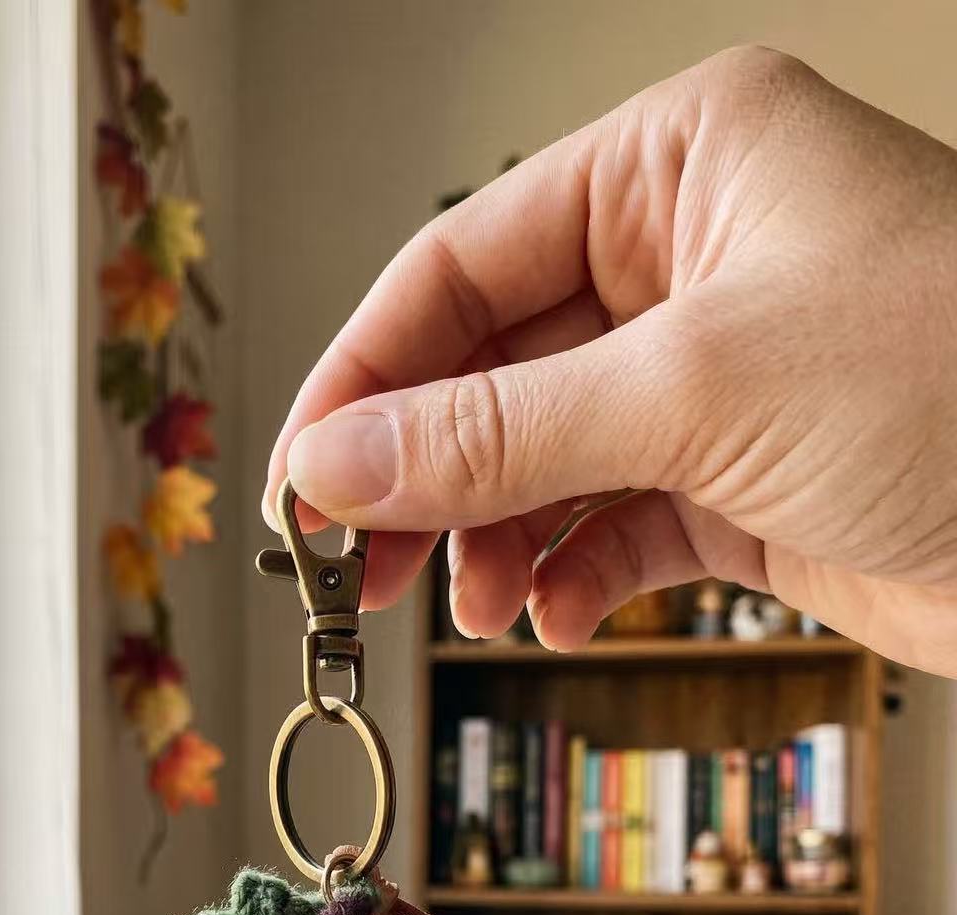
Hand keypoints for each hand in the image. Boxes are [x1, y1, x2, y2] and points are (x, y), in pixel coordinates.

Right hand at [265, 47, 956, 675]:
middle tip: (356, 565)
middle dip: (422, 473)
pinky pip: (612, 523)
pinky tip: (556, 618)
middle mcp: (690, 259)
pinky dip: (572, 576)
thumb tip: (336, 462)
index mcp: (680, 166)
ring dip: (493, 539)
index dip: (365, 374)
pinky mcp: (743, 476)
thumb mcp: (698, 389)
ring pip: (544, 457)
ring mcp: (715, 374)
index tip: (302, 478)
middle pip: (492, 367)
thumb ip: (499, 431)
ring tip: (472, 606)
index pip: (464, 261)